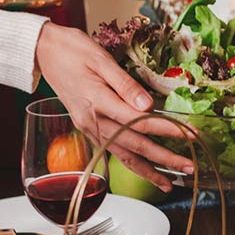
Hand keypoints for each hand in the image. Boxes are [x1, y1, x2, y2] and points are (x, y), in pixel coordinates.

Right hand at [35, 23, 192, 191]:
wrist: (43, 52)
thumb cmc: (72, 50)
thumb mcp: (101, 59)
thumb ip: (125, 84)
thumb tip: (149, 105)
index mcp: (99, 102)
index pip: (141, 122)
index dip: (169, 130)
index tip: (191, 135)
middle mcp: (93, 121)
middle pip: (135, 145)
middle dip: (165, 159)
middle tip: (190, 167)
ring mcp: (89, 128)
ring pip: (123, 155)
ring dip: (148, 171)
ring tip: (170, 183)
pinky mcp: (88, 129)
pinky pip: (112, 151)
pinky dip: (132, 163)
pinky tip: (145, 170)